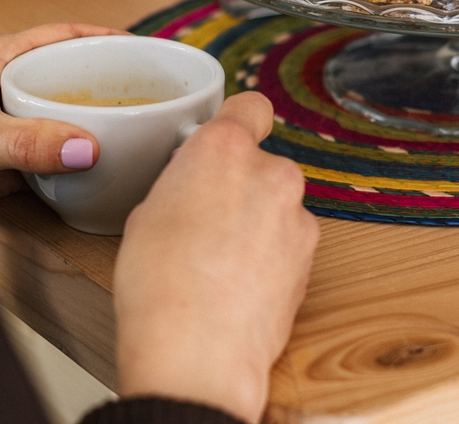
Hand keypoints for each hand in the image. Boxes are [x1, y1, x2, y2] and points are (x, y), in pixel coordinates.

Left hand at [0, 23, 127, 218]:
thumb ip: (29, 141)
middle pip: (65, 77)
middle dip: (104, 83)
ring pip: (60, 119)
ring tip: (135, 133)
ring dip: (91, 126)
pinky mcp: (3, 165)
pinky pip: (49, 159)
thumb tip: (87, 146)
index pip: (58, 35)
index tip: (140, 46)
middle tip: (147, 94)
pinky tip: (101, 171)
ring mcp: (4, 127)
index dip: (100, 36)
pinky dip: (74, 164)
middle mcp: (1, 87)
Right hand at [114, 92, 318, 422]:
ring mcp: (297, 217)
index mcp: (224, 149)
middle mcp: (271, 173)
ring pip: (276, 207)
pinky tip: (238, 285)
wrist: (197, 353)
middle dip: (240, 185)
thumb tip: (194, 189)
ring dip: (257, 223)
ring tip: (218, 263)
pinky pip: (287, 244)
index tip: (229, 135)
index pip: (251, 106)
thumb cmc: (159, 285)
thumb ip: (184, 183)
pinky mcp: (311, 259)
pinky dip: (270, 258)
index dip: (239, 120)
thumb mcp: (147, 212)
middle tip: (203, 219)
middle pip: (260, 164)